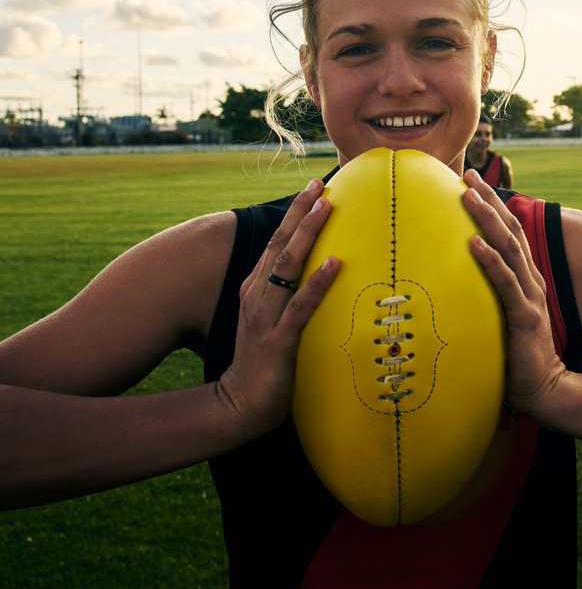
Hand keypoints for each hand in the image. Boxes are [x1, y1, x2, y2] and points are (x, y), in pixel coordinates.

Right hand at [218, 179, 339, 438]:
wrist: (239, 404)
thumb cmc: (262, 362)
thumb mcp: (272, 321)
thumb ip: (287, 296)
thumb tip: (316, 273)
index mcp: (255, 289)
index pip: (276, 243)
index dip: (294, 214)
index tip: (314, 187)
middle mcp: (257, 296)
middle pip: (280, 245)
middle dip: (300, 212)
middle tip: (320, 184)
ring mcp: (265, 317)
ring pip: (287, 267)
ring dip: (307, 235)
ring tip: (327, 208)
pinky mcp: (278, 340)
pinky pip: (300, 307)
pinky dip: (317, 283)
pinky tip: (334, 264)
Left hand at [462, 170, 567, 420]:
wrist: (545, 390)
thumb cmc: (519, 358)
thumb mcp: (502, 320)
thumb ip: (490, 300)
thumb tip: (458, 286)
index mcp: (525, 280)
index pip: (508, 234)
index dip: (492, 206)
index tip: (470, 183)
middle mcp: (530, 281)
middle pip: (509, 232)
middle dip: (488, 201)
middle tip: (467, 176)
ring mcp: (529, 297)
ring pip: (508, 249)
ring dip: (486, 221)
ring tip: (467, 197)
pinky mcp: (524, 317)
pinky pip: (505, 284)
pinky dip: (489, 261)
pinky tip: (473, 244)